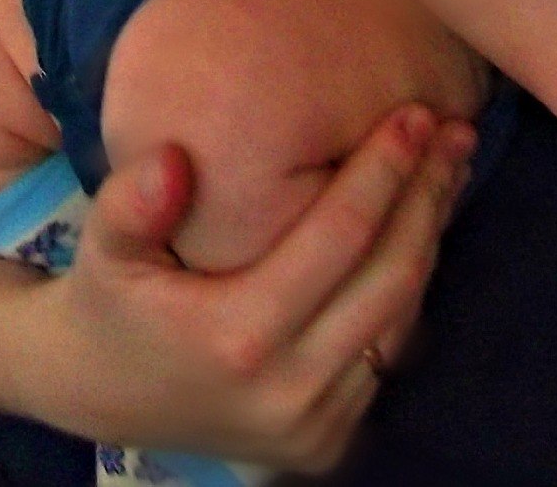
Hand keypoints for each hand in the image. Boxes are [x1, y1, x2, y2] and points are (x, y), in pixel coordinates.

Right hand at [37, 106, 474, 472]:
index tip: (414, 114)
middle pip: (389, 279)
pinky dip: (406, 287)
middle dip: (428, 197)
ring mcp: (314, 424)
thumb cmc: (111, 302)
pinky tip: (417, 227)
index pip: (337, 240)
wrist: (104, 395)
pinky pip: (386, 352)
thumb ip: (128, 204)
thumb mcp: (102, 248)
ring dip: (429, 238)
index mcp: (237, 339)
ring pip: (400, 318)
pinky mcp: (328, 441)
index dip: (382, 173)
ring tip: (448, 167)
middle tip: (454, 130)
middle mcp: (288, 391)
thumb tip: (171, 160)